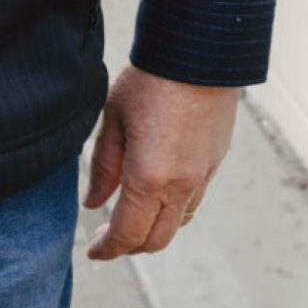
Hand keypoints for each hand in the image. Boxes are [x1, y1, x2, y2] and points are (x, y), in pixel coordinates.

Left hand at [81, 64, 237, 258]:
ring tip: (131, 219)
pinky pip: (193, 202)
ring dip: (153, 231)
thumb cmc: (149, 82)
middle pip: (156, 240)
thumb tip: (93, 204)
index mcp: (149, 178)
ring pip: (177, 224)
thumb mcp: (113, 120)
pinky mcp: (214, 164)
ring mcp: (202, 177)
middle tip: (108, 240)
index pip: (127, 234)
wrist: (198, 55)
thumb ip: (103, 167)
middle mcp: (180, 186)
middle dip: (129, 247)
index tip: (93, 253)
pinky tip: (157, 196)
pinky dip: (172, 211)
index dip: (108, 249)